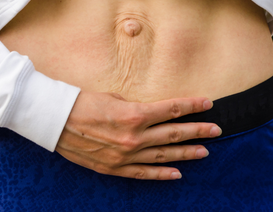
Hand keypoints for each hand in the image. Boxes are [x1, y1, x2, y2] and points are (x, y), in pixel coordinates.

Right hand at [55, 91, 221, 179]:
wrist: (55, 121)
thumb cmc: (82, 102)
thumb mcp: (113, 98)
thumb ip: (135, 108)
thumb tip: (150, 114)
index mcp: (134, 115)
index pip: (172, 109)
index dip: (192, 106)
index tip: (208, 103)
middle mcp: (134, 137)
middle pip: (174, 133)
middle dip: (198, 130)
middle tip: (217, 129)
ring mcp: (126, 155)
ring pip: (164, 155)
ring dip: (186, 152)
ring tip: (205, 151)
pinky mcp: (115, 168)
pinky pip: (144, 173)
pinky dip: (162, 174)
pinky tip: (178, 173)